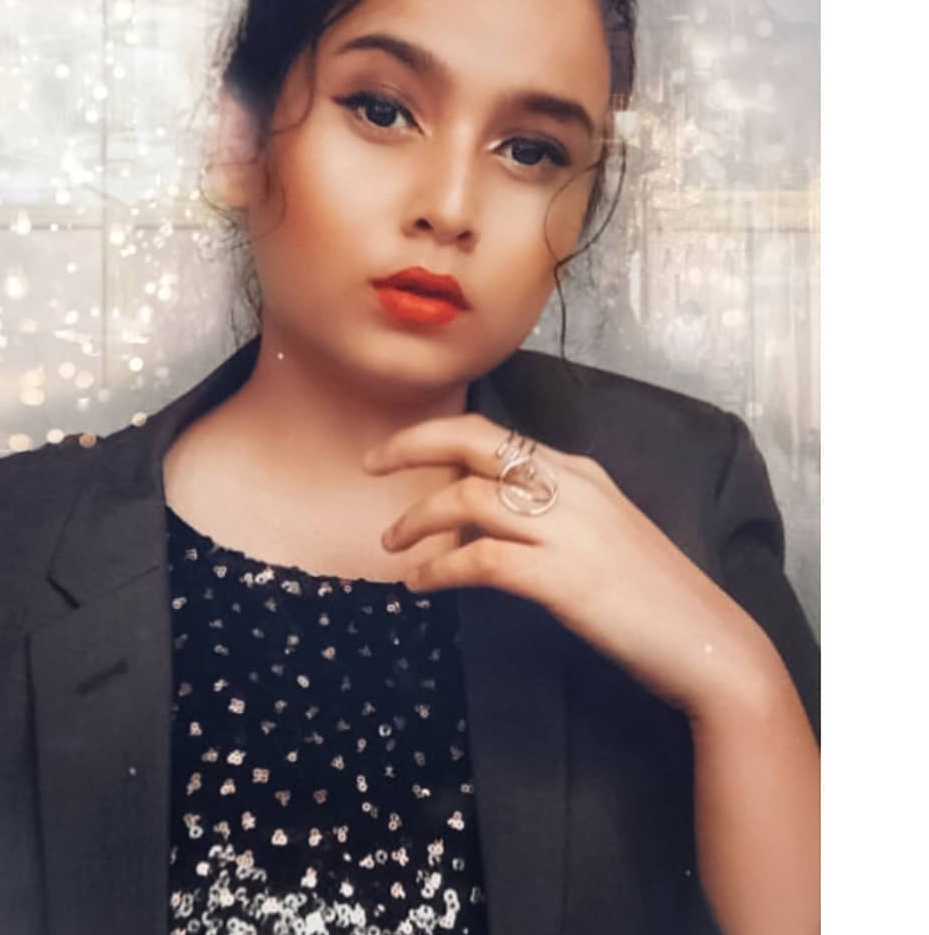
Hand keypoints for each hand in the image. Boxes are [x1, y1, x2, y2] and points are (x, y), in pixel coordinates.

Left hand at [366, 413, 782, 719]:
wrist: (710, 645)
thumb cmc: (655, 597)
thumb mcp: (603, 534)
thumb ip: (551, 515)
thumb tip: (485, 516)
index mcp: (579, 473)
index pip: (496, 436)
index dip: (438, 436)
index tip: (398, 451)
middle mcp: (571, 487)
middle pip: (475, 443)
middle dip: (413, 446)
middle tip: (371, 467)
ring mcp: (568, 530)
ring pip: (470, 498)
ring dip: (419, 520)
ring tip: (394, 549)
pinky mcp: (562, 578)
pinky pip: (482, 558)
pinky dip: (442, 567)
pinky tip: (424, 583)